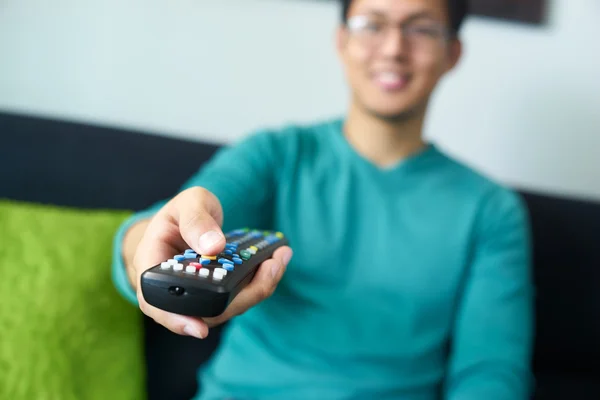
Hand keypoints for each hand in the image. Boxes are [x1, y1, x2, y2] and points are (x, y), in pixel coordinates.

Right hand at [128, 187, 292, 338]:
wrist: (189, 220)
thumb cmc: (181, 212)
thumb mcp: (188, 204)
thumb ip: (196, 220)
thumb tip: (214, 246)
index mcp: (152, 266)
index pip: (155, 302)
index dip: (176, 319)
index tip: (200, 329)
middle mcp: (175, 289)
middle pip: (204, 310)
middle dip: (242, 296)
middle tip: (270, 268)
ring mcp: (199, 295)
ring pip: (227, 306)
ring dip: (258, 287)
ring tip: (279, 260)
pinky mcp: (220, 294)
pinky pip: (239, 296)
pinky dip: (260, 281)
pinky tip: (277, 260)